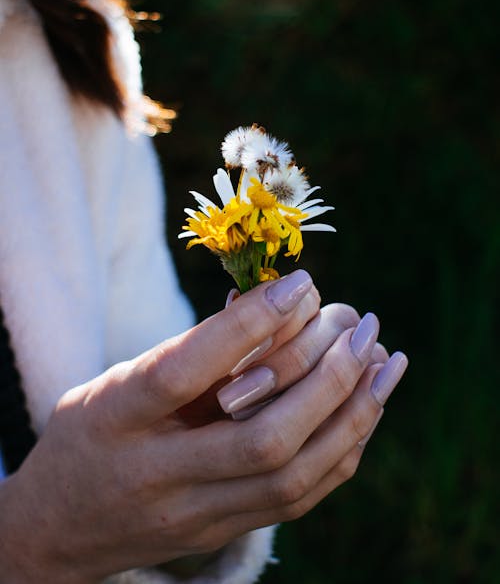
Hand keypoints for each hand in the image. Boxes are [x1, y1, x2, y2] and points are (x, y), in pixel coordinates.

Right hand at [0, 269, 406, 582]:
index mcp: (115, 419)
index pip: (184, 373)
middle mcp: (156, 475)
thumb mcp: (115, 382)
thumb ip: (188, 355)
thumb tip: (273, 310)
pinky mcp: (220, 536)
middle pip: (259, 437)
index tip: (301, 284)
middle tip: (361, 327)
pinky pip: (298, 499)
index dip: (248, 325)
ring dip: (349, 415)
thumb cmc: (90, 435)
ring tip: (383, 364)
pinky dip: (341, 450)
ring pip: (291, 476)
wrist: (58, 530)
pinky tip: (366, 409)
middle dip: (325, 378)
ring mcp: (192, 516)